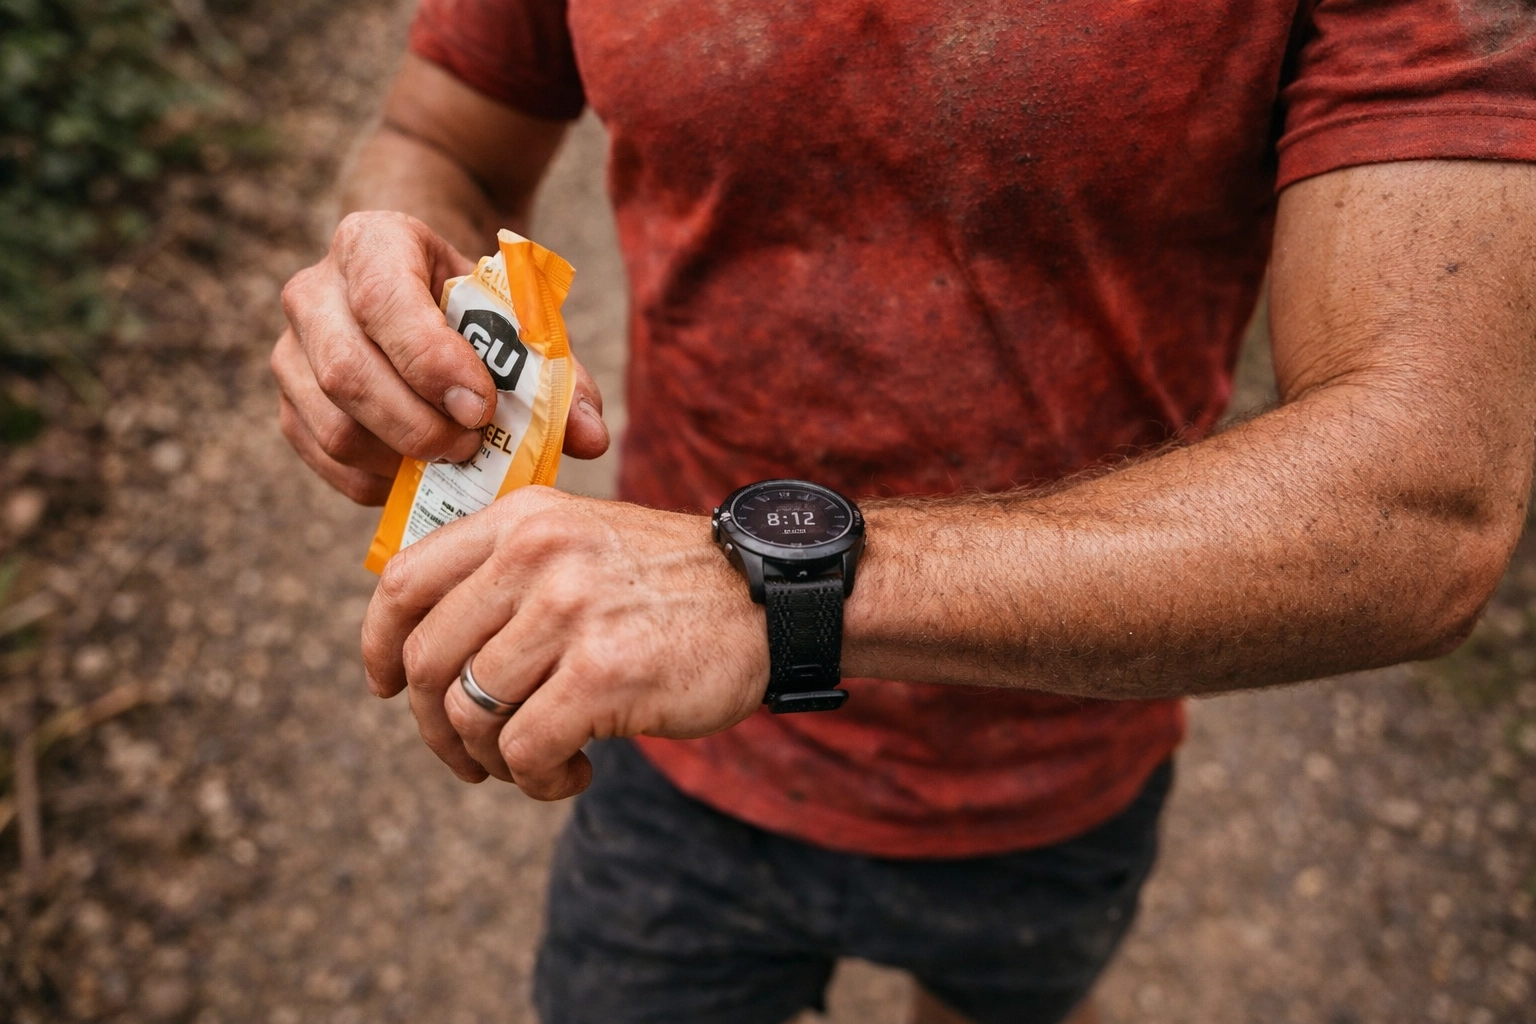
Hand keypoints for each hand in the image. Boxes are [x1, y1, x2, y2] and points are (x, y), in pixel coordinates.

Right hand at [271, 210, 608, 504]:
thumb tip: (592, 438)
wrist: (420, 293)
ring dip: (401, 457)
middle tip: (473, 443)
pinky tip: (422, 473)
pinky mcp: (289, 405)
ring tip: (455, 455)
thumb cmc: (476, 308)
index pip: (384, 300)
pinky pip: (325, 459)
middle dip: (418, 424)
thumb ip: (559, 374)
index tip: (480, 405)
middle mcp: (313, 290)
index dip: (432, 361)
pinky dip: (378, 481)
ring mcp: (290, 350)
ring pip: (333, 425)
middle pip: (347, 372)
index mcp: (371, 241)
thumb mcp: (519, 319)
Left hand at [359, 487, 769, 797]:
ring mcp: (569, 613)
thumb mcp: (581, 540)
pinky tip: (571, 773)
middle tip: (472, 754)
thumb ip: (506, 571)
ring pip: (469, 712)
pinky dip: (536, 779)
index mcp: (523, 519)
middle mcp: (537, 556)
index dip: (379, 646)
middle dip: (436, 727)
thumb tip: (418, 643)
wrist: (771, 599)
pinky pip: (523, 749)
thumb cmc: (668, 584)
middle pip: (426, 661)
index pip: (404, 582)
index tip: (385, 686)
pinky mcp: (603, 674)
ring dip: (490, 759)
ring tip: (532, 764)